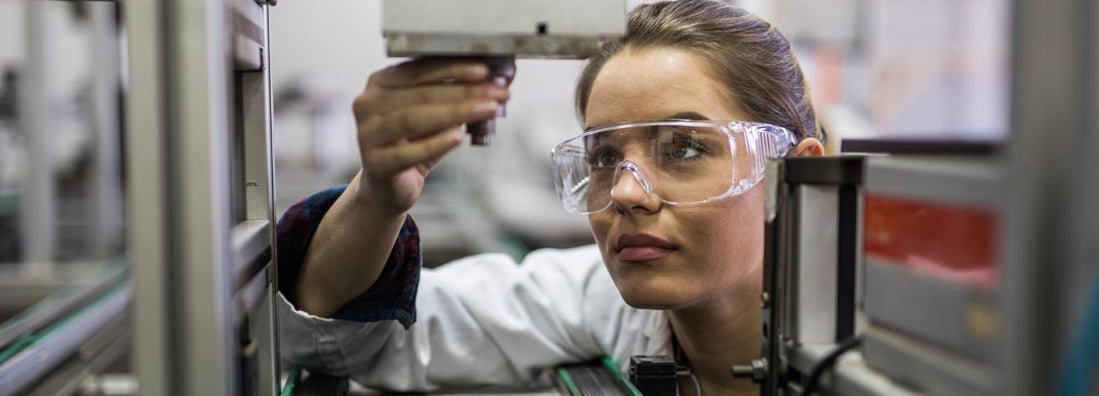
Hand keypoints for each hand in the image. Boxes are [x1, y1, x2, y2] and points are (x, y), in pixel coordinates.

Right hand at [352, 58, 512, 214]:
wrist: (390, 188)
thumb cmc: (414, 144)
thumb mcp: (435, 116)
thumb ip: (456, 98)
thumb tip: (498, 82)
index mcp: (381, 83)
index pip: (419, 69)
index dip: (453, 69)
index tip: (485, 71)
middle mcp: (367, 104)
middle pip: (420, 93)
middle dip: (464, 91)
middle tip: (497, 93)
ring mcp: (367, 134)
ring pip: (413, 118)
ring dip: (455, 112)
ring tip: (488, 110)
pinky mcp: (374, 164)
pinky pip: (406, 153)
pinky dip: (435, 144)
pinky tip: (458, 138)